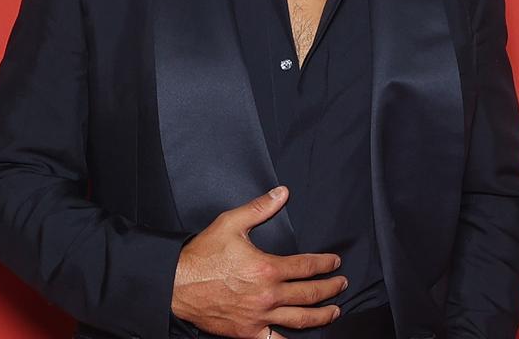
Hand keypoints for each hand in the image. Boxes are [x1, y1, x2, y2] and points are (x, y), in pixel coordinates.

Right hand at [170, 185, 345, 338]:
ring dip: (322, 315)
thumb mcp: (230, 223)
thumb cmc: (202, 255)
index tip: (335, 263)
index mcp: (267, 268)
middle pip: (310, 294)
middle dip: (330, 288)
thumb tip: (282, 193)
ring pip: (300, 319)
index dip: (325, 264)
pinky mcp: (248, 332)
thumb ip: (260, 208)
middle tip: (341, 283)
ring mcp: (259, 317)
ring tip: (335, 311)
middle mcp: (268, 295)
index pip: (306, 266)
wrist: (177, 285)